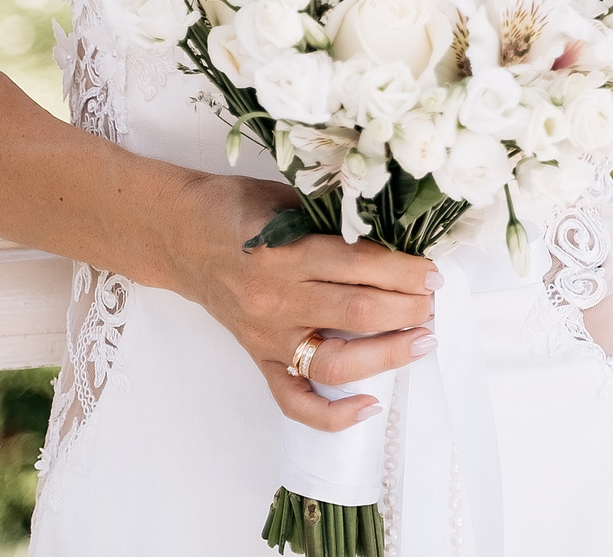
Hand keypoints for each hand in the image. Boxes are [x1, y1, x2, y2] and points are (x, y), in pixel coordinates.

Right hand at [168, 172, 439, 430]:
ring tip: (422, 342)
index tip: (434, 273)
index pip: (358, 266)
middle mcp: (275, 299)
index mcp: (283, 252)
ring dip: (386, 356)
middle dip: (408, 309)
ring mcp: (267, 336)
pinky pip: (293, 400)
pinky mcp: (258, 358)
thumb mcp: (285, 198)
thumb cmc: (235, 208)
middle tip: (435, 303)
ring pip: (334, 362)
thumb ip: (333, 219)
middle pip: (356, 313)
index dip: (404, 271)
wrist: (178, 235)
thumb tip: (395, 234)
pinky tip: (368, 407)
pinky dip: (331, 414)